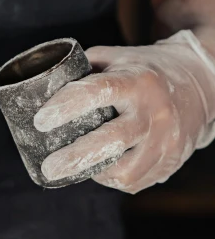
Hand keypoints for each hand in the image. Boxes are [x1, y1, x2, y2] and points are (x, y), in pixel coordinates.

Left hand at [33, 31, 214, 193]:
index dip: (66, 106)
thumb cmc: (146, 71)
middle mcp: (154, 113)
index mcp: (137, 81)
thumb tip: (40, 86)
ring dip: (93, 173)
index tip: (41, 120)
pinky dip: (113, 178)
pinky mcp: (171, 161)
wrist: (201, 84)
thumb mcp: (119, 58)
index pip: (97, 92)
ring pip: (124, 171)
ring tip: (74, 169)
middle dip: (74, 157)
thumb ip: (83, 70)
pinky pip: (135, 181)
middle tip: (49, 167)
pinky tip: (102, 169)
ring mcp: (166, 141)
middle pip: (111, 141)